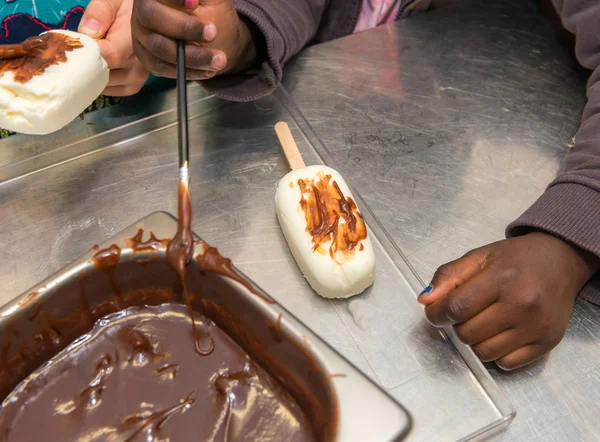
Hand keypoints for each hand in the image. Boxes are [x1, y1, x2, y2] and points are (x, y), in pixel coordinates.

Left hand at [79, 0, 149, 95]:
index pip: (110, 56)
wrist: (144, 21)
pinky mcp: (134, 85)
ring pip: (104, 84)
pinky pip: (110, 91)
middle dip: (84, 64)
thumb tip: (89, 31)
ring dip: (89, 74)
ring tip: (84, 58)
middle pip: (104, 72)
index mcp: (136, 40)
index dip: (87, 54)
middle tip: (72, 51)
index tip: (70, 47)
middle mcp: (141, 63)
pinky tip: (93, 69)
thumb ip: (101, 11)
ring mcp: (139, 76)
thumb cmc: (126, 8)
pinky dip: (97, 83)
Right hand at [131, 0, 256, 79]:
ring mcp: (142, 36)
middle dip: (184, 27)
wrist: (212, 35)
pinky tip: (208, 70)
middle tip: (212, 33)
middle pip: (152, 17)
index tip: (194, 4)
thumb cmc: (209, 10)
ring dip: (192, 57)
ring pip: (159, 48)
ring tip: (218, 59)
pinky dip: (187, 71)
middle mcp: (142, 12)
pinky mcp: (148, 58)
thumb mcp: (208, 0)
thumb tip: (193, 1)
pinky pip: (163, 68)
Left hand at [419, 232, 599, 369]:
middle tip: (466, 312)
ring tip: (483, 321)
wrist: (561, 261)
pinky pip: (507, 363)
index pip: (456, 308)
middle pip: (468, 334)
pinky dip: (496, 353)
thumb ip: (449, 276)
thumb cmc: (516, 258)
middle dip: (458, 325)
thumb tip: (425, 300)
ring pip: (484, 353)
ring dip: (475, 340)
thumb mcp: (479, 256)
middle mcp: (521, 305)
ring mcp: (536, 327)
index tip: (435, 312)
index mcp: (501, 278)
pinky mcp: (547, 343)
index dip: (436, 313)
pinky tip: (500, 333)